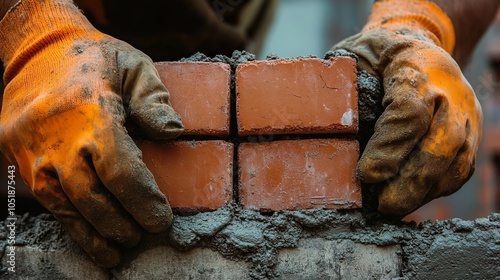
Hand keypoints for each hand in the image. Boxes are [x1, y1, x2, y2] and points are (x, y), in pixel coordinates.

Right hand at [0, 0, 182, 266]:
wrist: (37, 49)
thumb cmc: (96, 58)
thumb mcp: (135, 65)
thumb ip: (155, 100)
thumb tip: (174, 134)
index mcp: (92, 111)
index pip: (120, 170)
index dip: (143, 201)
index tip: (162, 219)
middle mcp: (58, 136)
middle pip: (91, 196)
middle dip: (120, 223)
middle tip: (143, 235)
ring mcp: (32, 149)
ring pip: (63, 204)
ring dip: (92, 232)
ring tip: (116, 251)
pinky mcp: (16, 155)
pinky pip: (43, 198)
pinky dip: (68, 221)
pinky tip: (88, 235)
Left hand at [333, 0, 481, 215]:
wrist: (421, 45)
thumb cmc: (379, 54)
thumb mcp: (356, 53)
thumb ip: (340, 84)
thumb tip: (313, 122)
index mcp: (415, 66)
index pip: (409, 112)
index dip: (390, 147)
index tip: (367, 174)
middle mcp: (449, 91)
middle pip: (441, 143)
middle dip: (411, 181)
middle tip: (384, 205)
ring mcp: (465, 113)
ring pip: (455, 160)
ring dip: (424, 191)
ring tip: (394, 207)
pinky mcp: (471, 132)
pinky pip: (460, 167)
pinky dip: (436, 188)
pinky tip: (411, 198)